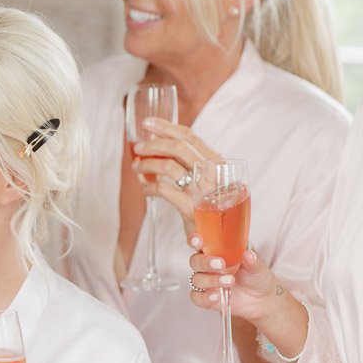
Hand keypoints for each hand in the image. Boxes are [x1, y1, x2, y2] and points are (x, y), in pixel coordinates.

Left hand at [132, 117, 222, 232]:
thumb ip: (190, 164)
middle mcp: (212, 174)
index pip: (190, 136)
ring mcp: (203, 191)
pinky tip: (146, 189)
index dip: (167, 126)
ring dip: (147, 164)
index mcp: (216, 163)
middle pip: (178, 147)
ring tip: (137, 167)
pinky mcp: (192, 209)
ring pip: (168, 166)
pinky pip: (163, 189)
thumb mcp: (207, 181)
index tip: (148, 123)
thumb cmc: (212, 207)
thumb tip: (160, 142)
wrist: (226, 239)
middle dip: (153, 143)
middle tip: (138, 147)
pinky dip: (149, 187)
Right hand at [188, 245, 280, 317]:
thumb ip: (252, 260)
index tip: (199, 241)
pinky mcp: (205, 298)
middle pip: (195, 261)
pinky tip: (216, 296)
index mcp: (215, 251)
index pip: (198, 242)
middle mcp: (207, 265)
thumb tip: (248, 254)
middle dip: (205, 262)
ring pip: (196, 279)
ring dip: (211, 280)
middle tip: (221, 263)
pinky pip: (197, 297)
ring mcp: (205, 281)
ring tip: (229, 281)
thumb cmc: (255, 276)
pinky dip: (205, 297)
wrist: (261, 298)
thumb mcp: (257, 266)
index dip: (194, 240)